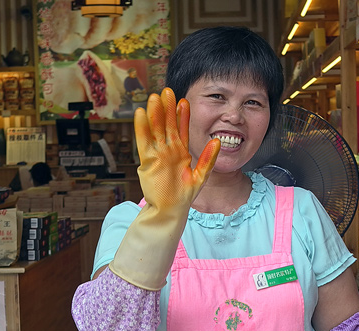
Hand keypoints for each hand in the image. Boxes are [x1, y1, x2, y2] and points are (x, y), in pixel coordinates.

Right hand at [134, 88, 219, 213]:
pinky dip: (142, 128)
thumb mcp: (201, 176)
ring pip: (155, 130)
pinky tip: (140, 114)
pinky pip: (144, 142)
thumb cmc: (184, 196)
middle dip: (167, 109)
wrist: (171, 211)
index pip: (181, 129)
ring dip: (154, 114)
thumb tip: (218, 141)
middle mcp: (168, 150)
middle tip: (167, 91)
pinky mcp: (147, 161)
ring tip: (154, 97)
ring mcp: (157, 155)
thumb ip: (209, 159)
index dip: (182, 115)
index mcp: (180, 152)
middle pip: (167, 125)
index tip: (184, 101)